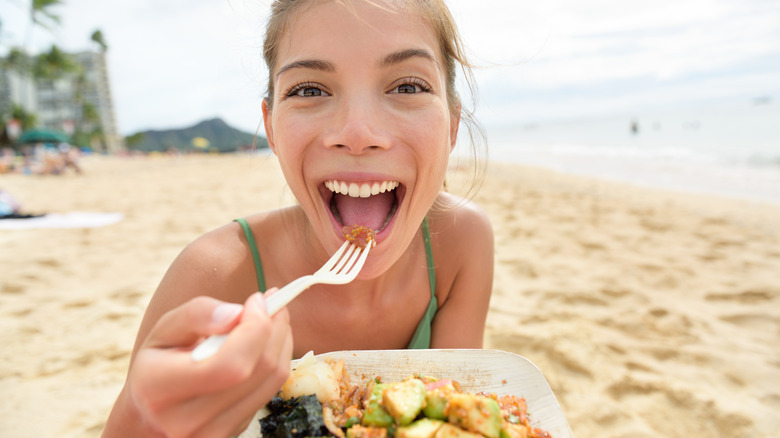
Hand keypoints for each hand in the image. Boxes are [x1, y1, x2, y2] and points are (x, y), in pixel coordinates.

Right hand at [125, 291, 291, 436]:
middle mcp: (185, 420)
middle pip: (256, 370)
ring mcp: (212, 433)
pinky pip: (271, 390)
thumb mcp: (165, 329)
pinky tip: (266, 343)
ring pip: (272, 379)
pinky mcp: (234, 432)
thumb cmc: (160, 361)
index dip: (254, 328)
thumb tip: (236, 314)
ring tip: (272, 319)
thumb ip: (196, 314)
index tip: (257, 299)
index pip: (228, 364)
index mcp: (158, 387)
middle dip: (274, 328)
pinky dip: (277, 359)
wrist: (154, 412)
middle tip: (274, 303)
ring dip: (281, 340)